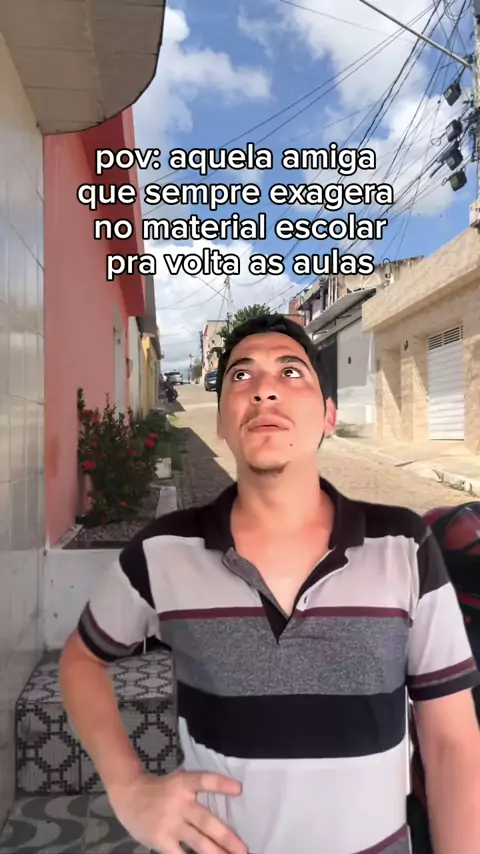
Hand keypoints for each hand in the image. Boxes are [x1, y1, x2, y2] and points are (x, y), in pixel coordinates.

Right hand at [107, 769, 247, 853]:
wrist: (128, 795)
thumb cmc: (160, 790)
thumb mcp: (178, 782)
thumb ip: (197, 791)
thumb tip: (227, 803)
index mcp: (184, 784)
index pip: (204, 781)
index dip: (221, 784)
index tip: (239, 789)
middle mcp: (178, 803)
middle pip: (206, 820)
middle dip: (226, 837)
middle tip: (243, 850)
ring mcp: (170, 824)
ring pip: (197, 842)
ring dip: (216, 853)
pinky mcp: (161, 840)